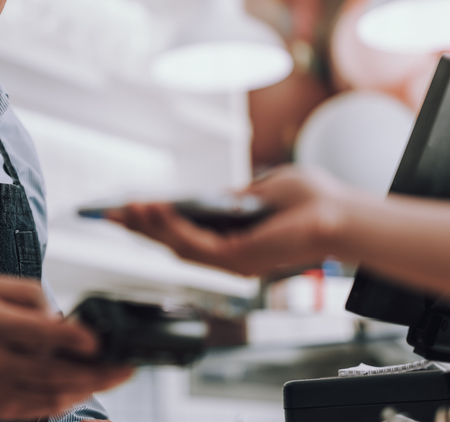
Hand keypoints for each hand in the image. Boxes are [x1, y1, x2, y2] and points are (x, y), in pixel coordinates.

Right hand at [0, 276, 133, 419]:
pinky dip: (70, 398)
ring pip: (53, 394)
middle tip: (125, 367)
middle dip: (95, 372)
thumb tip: (60, 317)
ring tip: (113, 376)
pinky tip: (86, 386)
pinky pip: (44, 408)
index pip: (36, 333)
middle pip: (52, 371)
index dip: (70, 339)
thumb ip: (31, 293)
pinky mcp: (2, 409)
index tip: (96, 341)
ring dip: (89, 387)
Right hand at [106, 166, 356, 277]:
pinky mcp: (237, 258)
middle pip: (173, 242)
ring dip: (148, 226)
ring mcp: (232, 260)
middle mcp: (230, 254)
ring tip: (123, 209)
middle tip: (107, 214)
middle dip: (138, 227)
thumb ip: (234, 194)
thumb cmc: (314, 199)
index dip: (153, 221)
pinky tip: (154, 208)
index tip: (124, 210)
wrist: (342, 215)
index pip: (185, 232)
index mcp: (234, 238)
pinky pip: (194, 243)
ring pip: (177, 246)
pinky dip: (170, 226)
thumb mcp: (263, 188)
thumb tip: (208, 195)